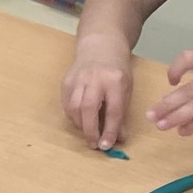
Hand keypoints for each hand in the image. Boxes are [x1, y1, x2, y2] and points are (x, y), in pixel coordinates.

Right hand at [63, 35, 134, 149]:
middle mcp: (95, 78)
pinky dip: (72, 116)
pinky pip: (66, 104)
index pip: (113, 110)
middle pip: (88, 108)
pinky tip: (80, 119)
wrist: (100, 47)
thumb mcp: (126, 89)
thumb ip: (122, 113)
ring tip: (88, 131)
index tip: (107, 145)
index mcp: (115, 80)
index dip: (109, 131)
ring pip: (74, 107)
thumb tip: (119, 138)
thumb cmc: (116, 71)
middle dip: (90, 130)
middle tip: (94, 144)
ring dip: (80, 124)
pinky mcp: (66, 81)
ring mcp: (78, 78)